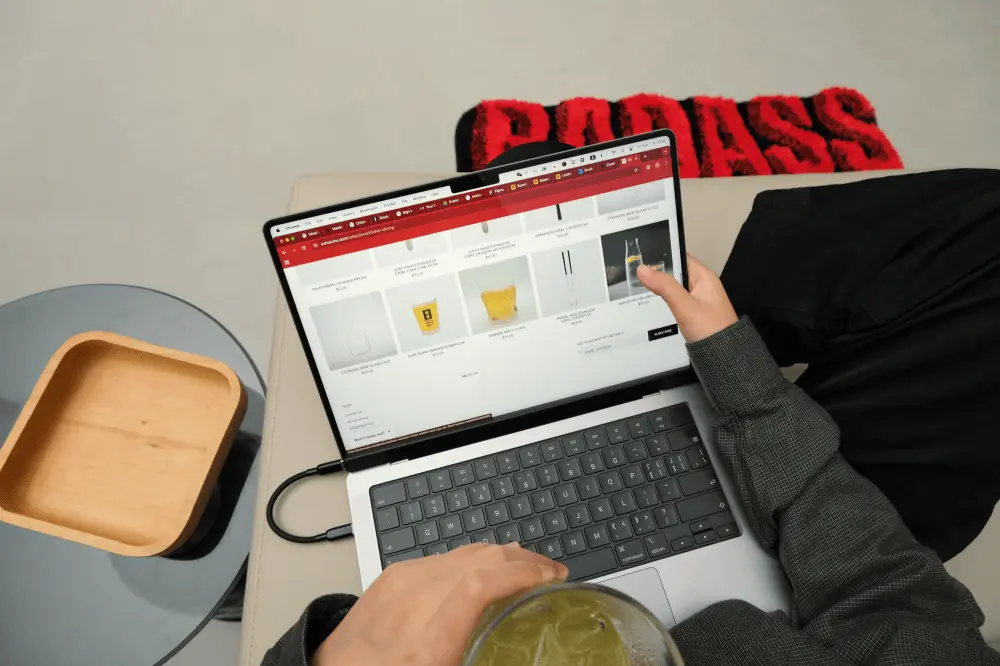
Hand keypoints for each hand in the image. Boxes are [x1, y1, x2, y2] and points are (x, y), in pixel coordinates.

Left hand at [313, 543, 567, 665]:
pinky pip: (443, 556)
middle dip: (523, 559)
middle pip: (479, 558)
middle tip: (552, 572)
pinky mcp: (392, 575)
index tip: (552, 576)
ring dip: (502, 555)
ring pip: (464, 552)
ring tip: (528, 567)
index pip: (481, 581)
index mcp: (427, 641)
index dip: (523, 571)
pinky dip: (475, 558)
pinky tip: (486, 568)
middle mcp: (413, 602)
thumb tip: (518, 655)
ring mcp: (400, 583)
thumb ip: (479, 656)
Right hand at [637, 255, 737, 342]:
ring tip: (636, 282)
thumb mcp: (685, 306)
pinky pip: (676, 298)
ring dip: (660, 285)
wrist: (724, 357)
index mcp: (704, 277)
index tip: (642, 254)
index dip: (663, 254)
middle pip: (676, 271)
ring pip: (674, 286)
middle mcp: (702, 285)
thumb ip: (665, 287)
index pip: (681, 256)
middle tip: (633, 269)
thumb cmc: (709, 329)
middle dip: (658, 271)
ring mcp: (698, 298)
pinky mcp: (694, 311)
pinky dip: (664, 298)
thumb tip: (643, 269)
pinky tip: (651, 300)